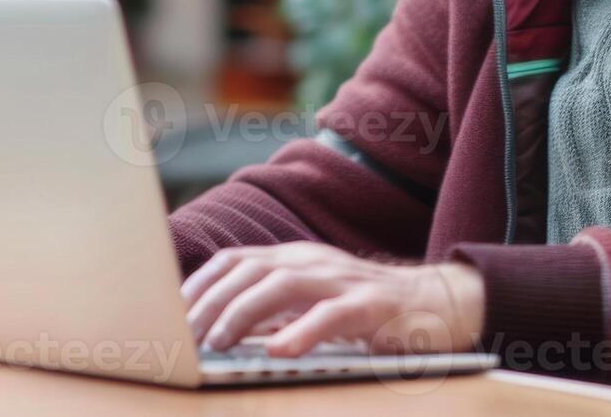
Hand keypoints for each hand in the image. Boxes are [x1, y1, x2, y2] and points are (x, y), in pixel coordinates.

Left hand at [181, 242, 485, 357]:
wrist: (441, 301)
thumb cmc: (368, 308)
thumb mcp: (314, 298)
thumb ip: (274, 305)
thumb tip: (219, 326)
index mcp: (296, 258)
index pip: (234, 259)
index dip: (198, 284)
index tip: (169, 312)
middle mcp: (313, 261)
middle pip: (249, 269)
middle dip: (209, 302)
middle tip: (183, 336)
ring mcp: (343, 280)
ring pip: (282, 285)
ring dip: (242, 314)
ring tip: (216, 342)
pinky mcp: (372, 305)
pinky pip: (332, 315)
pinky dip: (302, 332)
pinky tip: (279, 352)